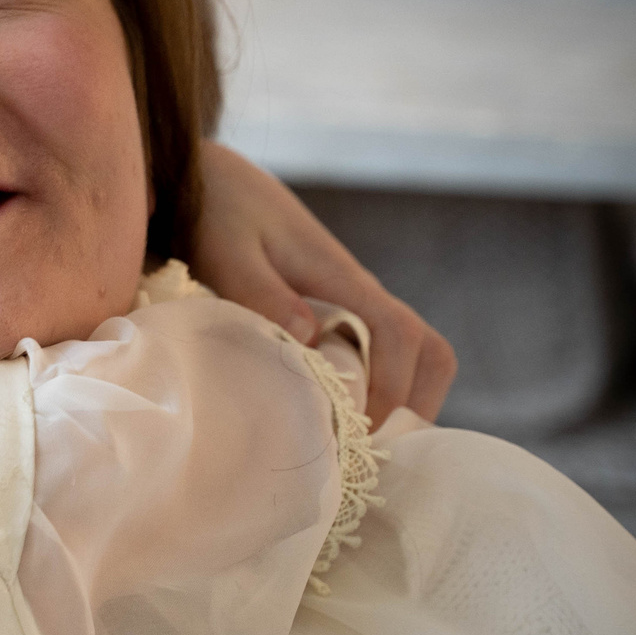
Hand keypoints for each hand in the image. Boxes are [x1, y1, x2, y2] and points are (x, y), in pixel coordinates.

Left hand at [191, 143, 456, 425]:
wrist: (209, 179)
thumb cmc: (217, 211)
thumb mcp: (229, 250)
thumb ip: (263, 293)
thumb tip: (311, 342)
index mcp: (342, 278)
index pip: (401, 334)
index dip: (393, 386)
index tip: (360, 429)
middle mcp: (358, 293)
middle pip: (425, 351)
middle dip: (414, 405)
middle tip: (371, 455)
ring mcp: (349, 303)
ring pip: (406, 357)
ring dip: (397, 402)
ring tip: (356, 450)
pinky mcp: (329, 312)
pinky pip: (372, 356)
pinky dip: (370, 391)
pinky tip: (332, 424)